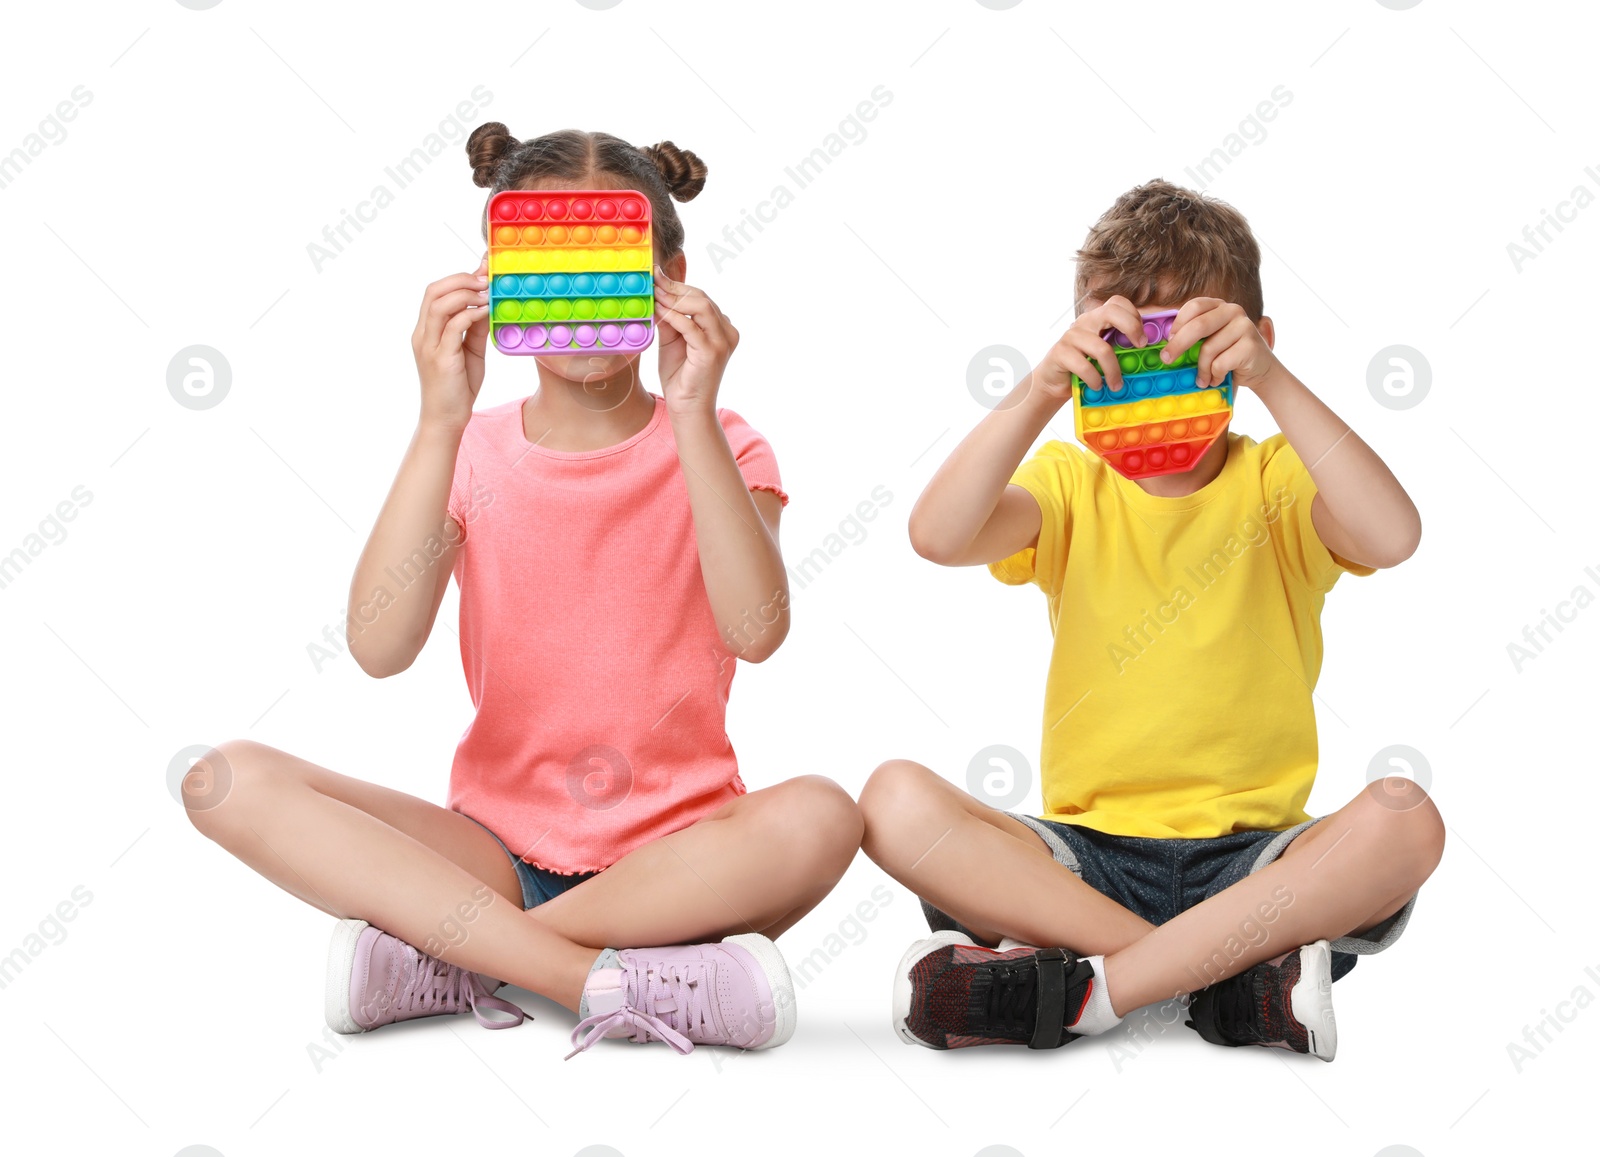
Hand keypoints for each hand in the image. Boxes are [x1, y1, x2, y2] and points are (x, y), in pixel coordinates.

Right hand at [411, 256, 489, 432]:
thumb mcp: (470, 351)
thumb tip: (487, 304)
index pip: (435, 292)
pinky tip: (486, 312)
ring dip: (465, 293)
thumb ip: (474, 328)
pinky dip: (470, 314)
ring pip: (439, 304)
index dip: (458, 277)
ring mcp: (429, 346)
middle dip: (461, 279)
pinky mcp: (440, 358)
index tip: (482, 269)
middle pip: (433, 291)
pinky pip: (453, 327)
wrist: (446, 419)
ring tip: (487, 292)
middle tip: (485, 279)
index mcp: (426, 330)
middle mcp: (423, 334)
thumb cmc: (457, 387)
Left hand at [653, 266, 738, 414]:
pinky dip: (671, 315)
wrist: (688, 407)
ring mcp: (722, 341)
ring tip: (653, 293)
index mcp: (722, 327)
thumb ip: (669, 320)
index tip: (657, 276)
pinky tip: (657, 310)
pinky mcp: (711, 351)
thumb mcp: (672, 341)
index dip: (679, 286)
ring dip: (674, 297)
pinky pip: (689, 325)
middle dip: (675, 287)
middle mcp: (727, 331)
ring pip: (700, 306)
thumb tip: (657, 295)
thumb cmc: (681, 376)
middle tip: (653, 279)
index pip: (701, 298)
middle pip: (702, 298)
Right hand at [1032, 294, 1150, 401]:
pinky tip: (1097, 386)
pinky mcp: (1060, 352)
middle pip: (1110, 312)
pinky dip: (1095, 380)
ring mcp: (1071, 336)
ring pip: (1101, 348)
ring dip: (1113, 371)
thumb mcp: (1104, 354)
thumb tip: (1148, 351)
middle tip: (1140, 347)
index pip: (1117, 302)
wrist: (1053, 381)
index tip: (1143, 339)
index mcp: (1097, 319)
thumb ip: (1119, 347)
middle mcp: (1084, 322)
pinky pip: (1084, 366)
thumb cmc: (1084, 367)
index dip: (1134, 316)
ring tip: (1116, 386)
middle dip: (1131, 327)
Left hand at [1164, 298, 1281, 394]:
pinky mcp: (1250, 345)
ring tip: (1203, 379)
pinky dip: (1214, 375)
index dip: (1178, 323)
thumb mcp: (1210, 340)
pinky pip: (1220, 363)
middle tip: (1167, 360)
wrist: (1260, 370)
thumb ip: (1194, 336)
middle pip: (1198, 326)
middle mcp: (1233, 311)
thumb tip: (1165, 346)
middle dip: (1178, 345)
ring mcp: (1244, 326)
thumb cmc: (1229, 356)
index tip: (1168, 340)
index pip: (1194, 306)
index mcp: (1220, 306)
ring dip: (1201, 369)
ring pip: (1208, 349)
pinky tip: (1217, 378)